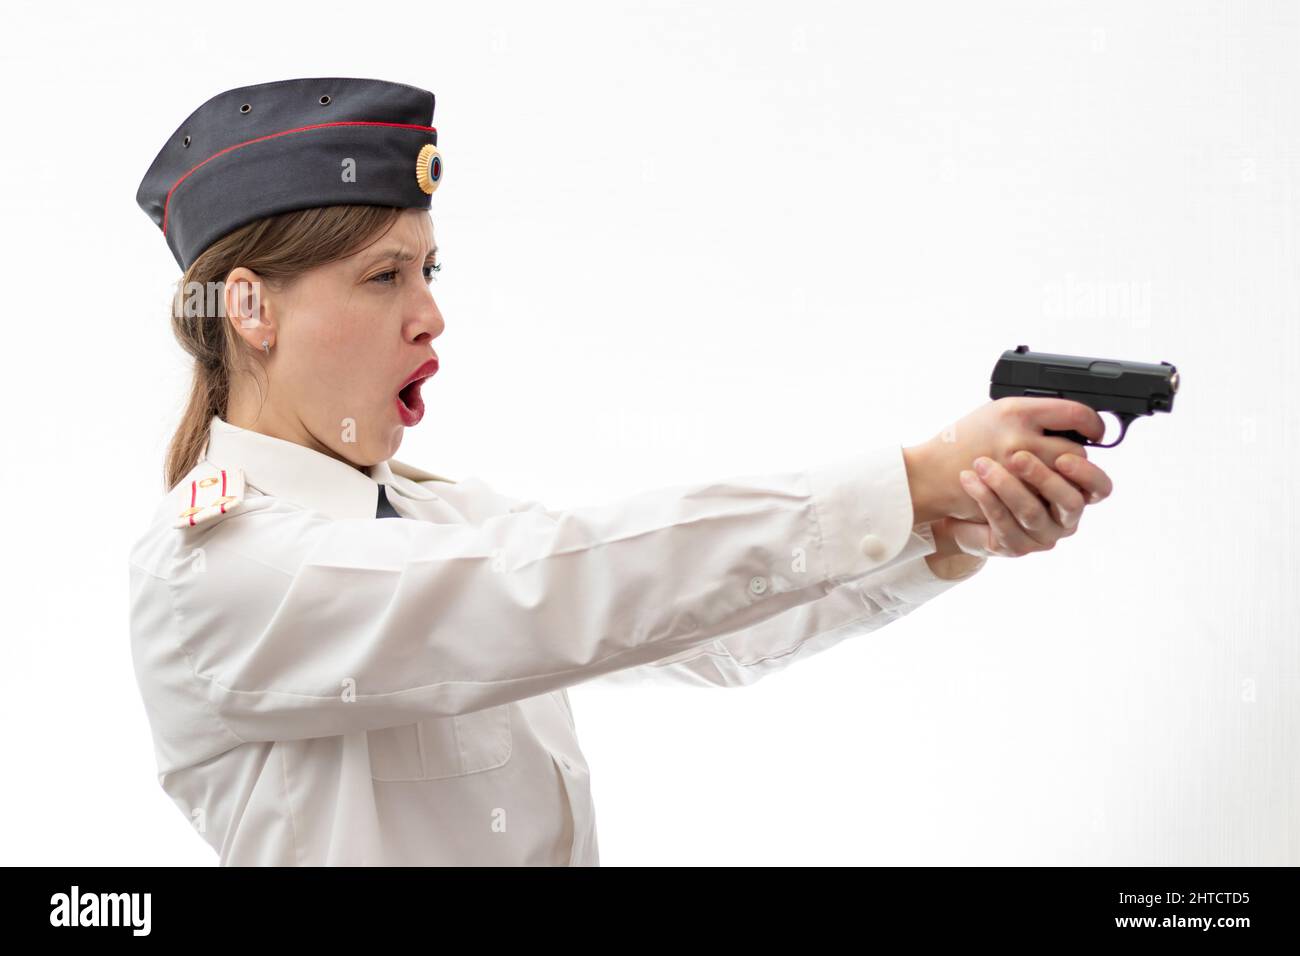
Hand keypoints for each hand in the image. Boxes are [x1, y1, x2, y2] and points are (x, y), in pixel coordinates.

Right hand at [904, 398, 1105, 524]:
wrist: (930, 475)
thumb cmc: (961, 441)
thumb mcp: (994, 414)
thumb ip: (1031, 416)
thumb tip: (1073, 422)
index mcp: (1015, 412)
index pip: (1074, 414)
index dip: (1092, 424)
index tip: (1093, 430)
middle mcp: (1018, 439)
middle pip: (1074, 452)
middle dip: (1074, 459)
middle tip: (1067, 459)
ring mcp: (1016, 472)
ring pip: (1065, 479)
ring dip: (1064, 480)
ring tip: (1054, 477)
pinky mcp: (1012, 499)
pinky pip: (1048, 500)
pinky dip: (1050, 497)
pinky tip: (1043, 493)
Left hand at [938, 449, 1113, 557]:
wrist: (959, 496)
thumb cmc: (996, 461)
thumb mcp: (1023, 438)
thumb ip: (1050, 432)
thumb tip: (1072, 418)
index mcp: (1075, 488)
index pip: (1100, 488)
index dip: (1086, 475)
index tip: (1064, 458)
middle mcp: (1064, 516)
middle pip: (1070, 501)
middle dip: (1043, 477)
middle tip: (1017, 456)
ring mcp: (1041, 534)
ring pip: (1032, 512)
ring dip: (1007, 485)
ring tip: (982, 464)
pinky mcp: (1015, 546)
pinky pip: (1003, 523)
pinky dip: (986, 498)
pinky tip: (970, 479)